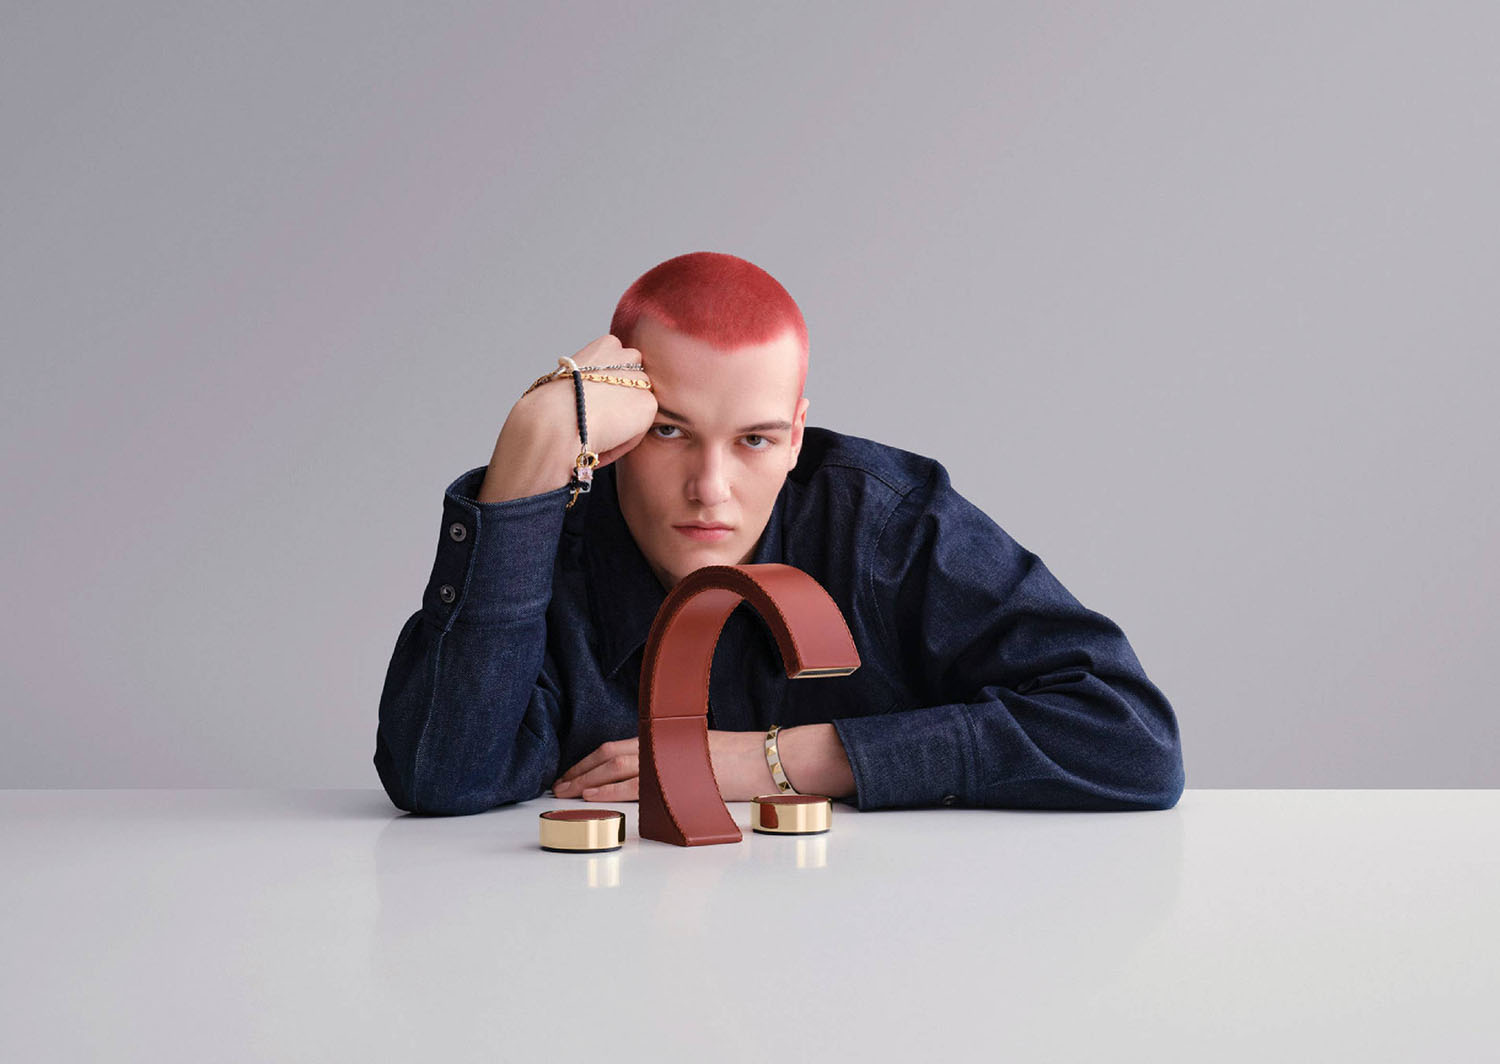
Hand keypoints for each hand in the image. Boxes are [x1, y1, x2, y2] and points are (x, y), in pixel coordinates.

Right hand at [514, 333, 658, 468]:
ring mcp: (641, 380)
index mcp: (607, 345)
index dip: (608, 385)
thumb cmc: (551, 403)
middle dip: (623, 397)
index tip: (596, 400)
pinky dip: (625, 439)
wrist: (557, 418)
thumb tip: (595, 396)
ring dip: (625, 419)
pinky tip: (605, 442)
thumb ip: (590, 378)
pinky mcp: (649, 404)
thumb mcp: (569, 377)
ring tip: (601, 433)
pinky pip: (640, 427)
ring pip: (638, 404)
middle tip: (602, 419)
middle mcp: (628, 356)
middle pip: (634, 380)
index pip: (619, 364)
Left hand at [551, 731, 770, 802]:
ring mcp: (668, 759)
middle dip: (579, 772)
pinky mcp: (677, 778)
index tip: (571, 774)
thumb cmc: (741, 758)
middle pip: (609, 755)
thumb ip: (670, 759)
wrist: (766, 758)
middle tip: (557, 786)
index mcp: (665, 737)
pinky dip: (610, 790)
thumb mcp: (698, 752)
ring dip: (586, 781)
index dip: (588, 761)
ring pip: (615, 768)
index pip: (616, 746)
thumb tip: (648, 774)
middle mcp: (662, 743)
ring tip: (565, 793)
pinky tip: (592, 796)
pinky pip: (635, 785)